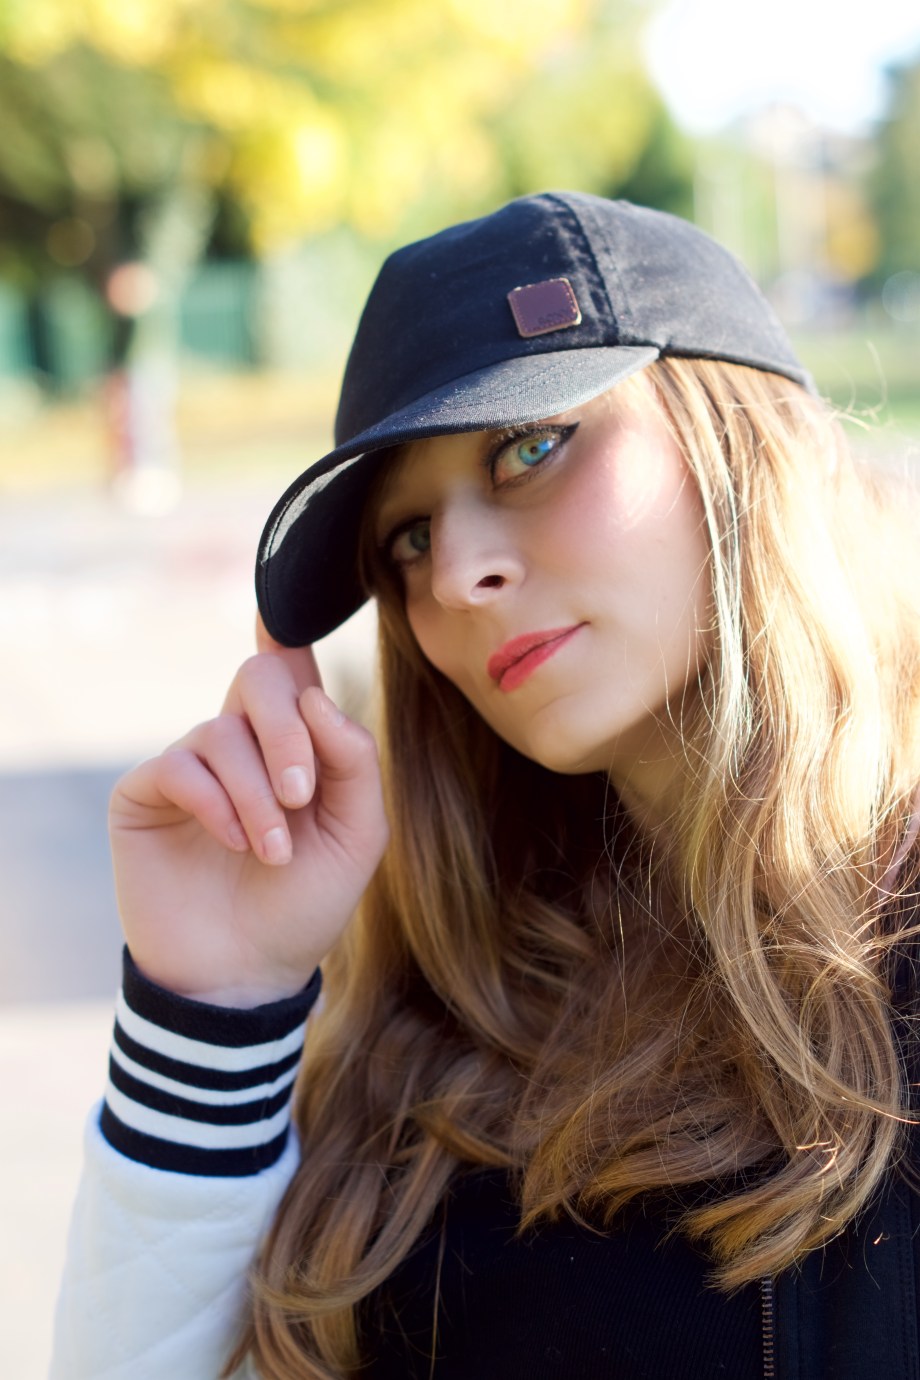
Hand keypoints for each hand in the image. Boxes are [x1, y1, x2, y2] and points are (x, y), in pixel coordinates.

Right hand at [108, 616, 387, 1005]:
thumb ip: (353, 761)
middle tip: (302, 795)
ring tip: (272, 852)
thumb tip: (316, 697)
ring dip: (257, 794)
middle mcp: (242, 744)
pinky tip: (235, 843)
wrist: (247, 972)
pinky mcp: (146, 795)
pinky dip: (215, 801)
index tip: (283, 608)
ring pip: (221, 732)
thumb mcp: (357, 836)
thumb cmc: (305, 904)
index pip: (291, 673)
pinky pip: (178, 765)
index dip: (286, 630)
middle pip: (258, 680)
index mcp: (296, 746)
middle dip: (286, 731)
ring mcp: (192, 767)